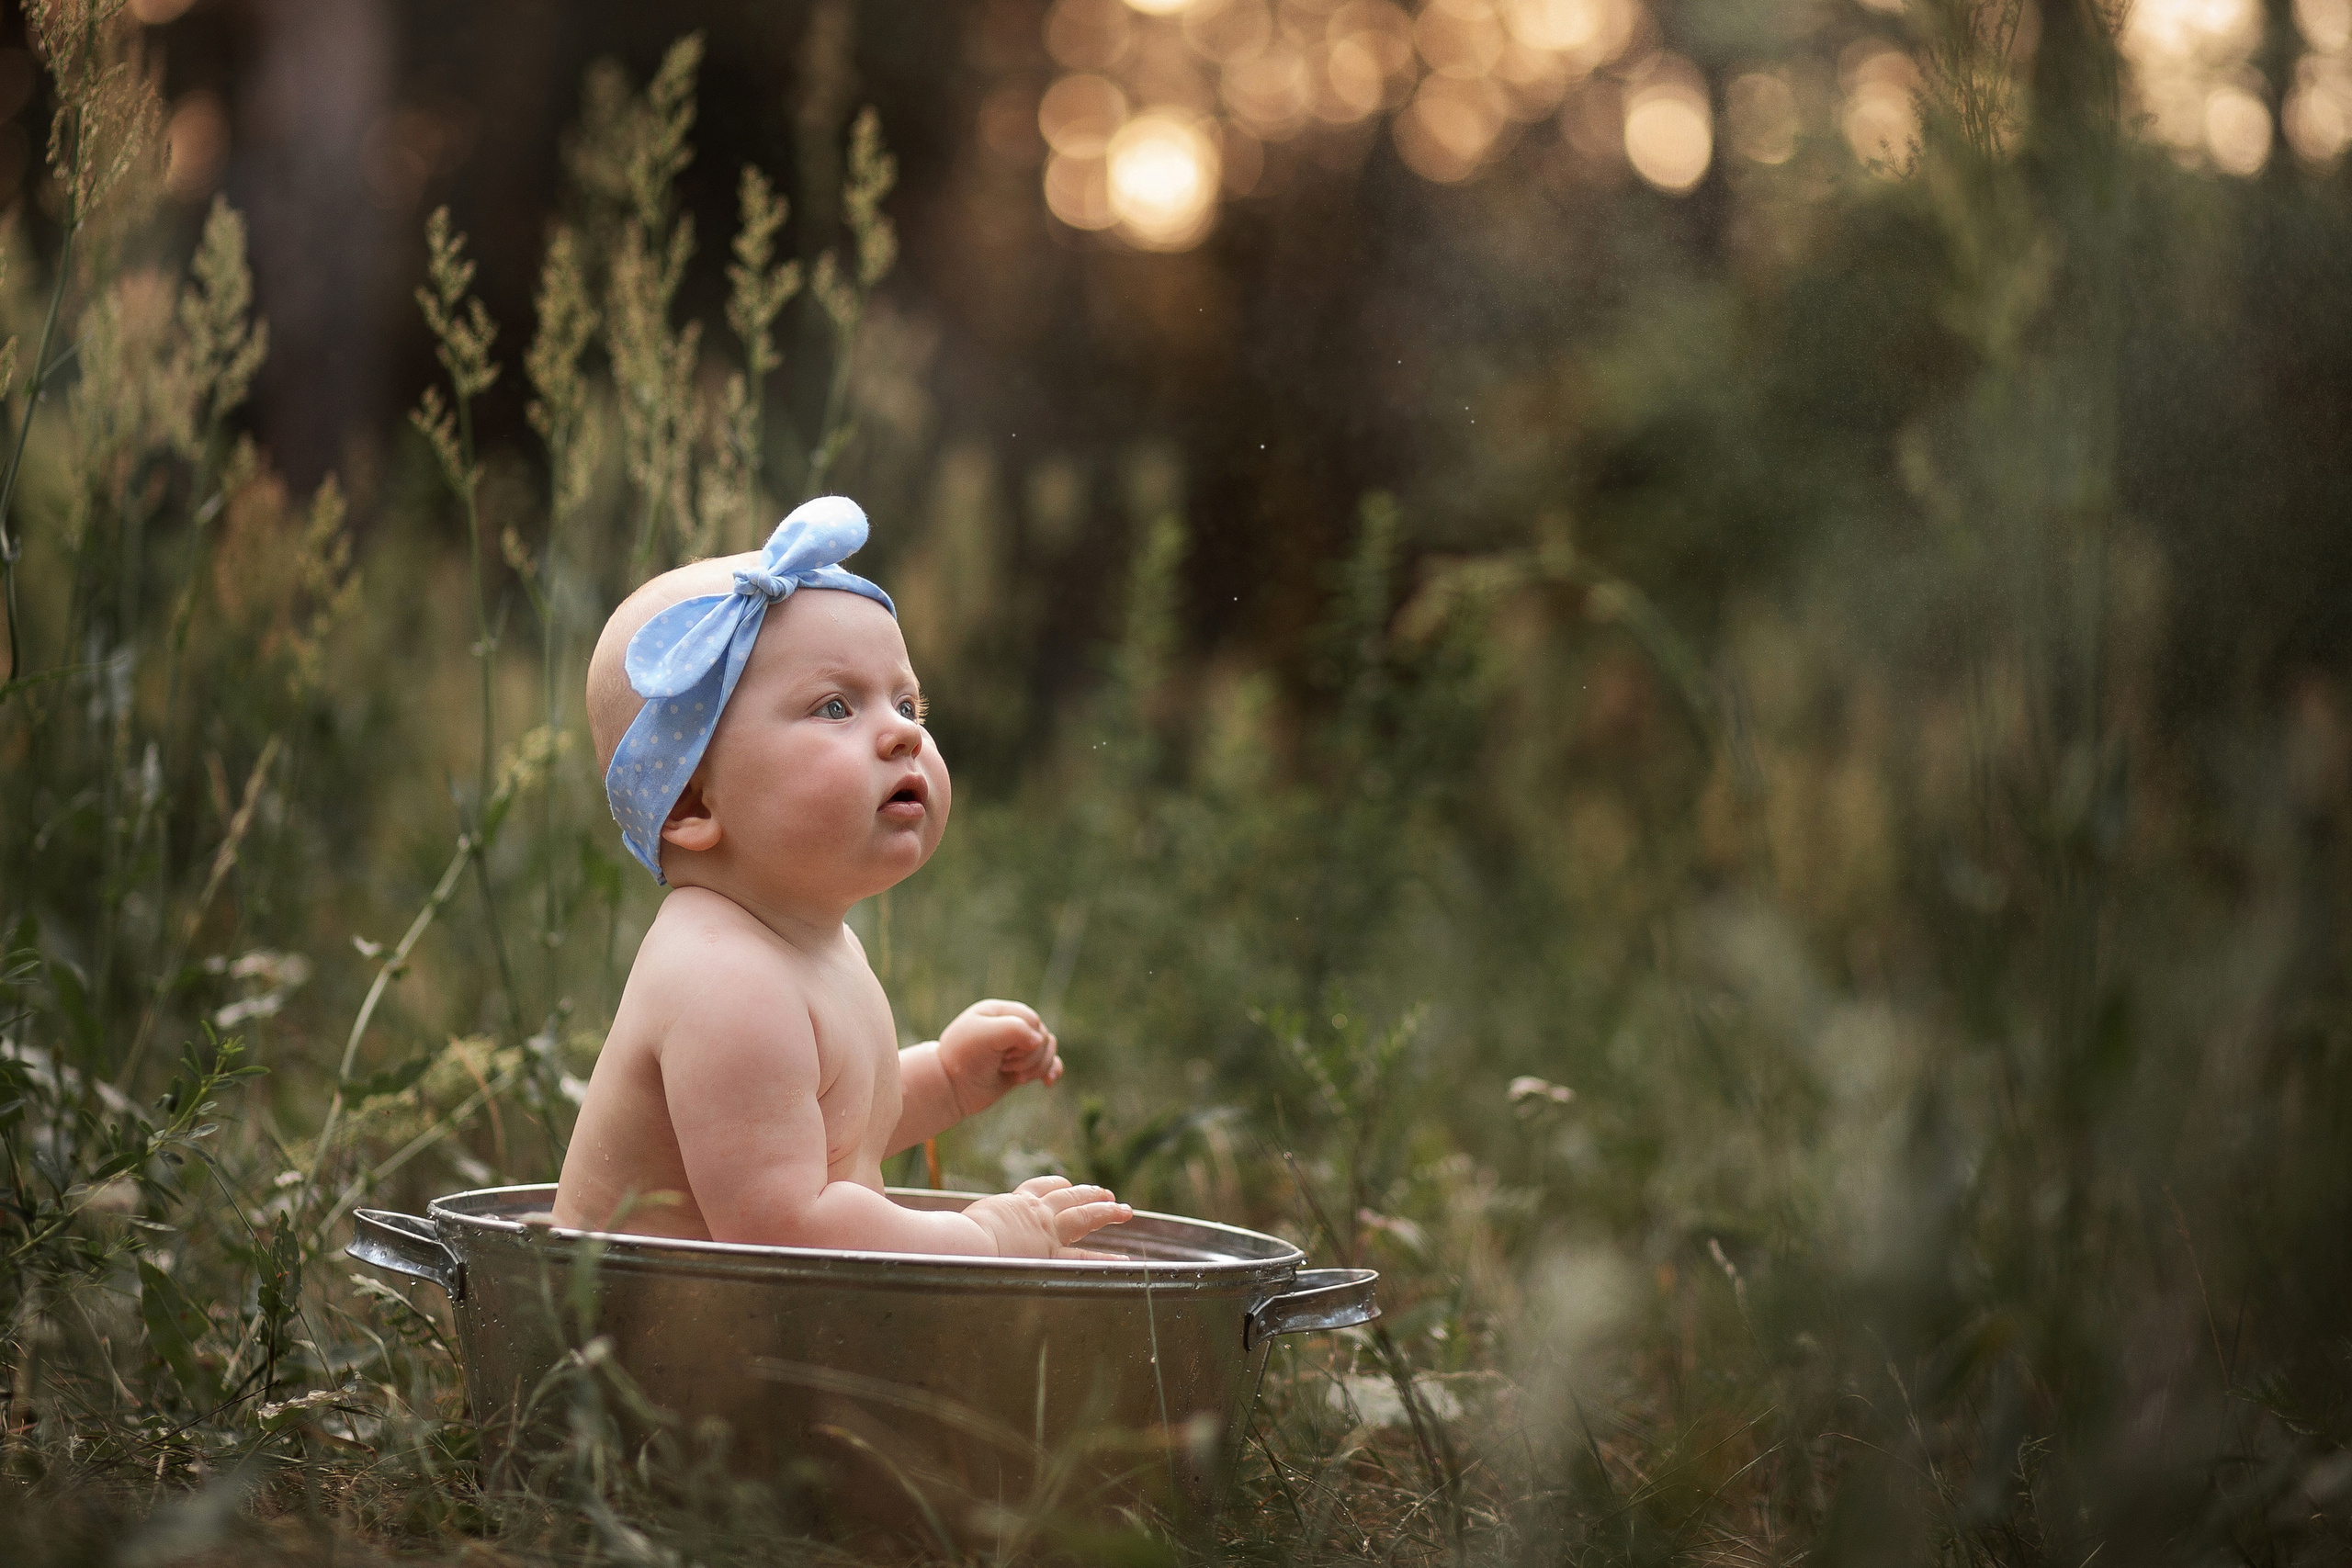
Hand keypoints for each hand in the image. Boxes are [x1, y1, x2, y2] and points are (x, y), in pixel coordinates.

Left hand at [937, 999, 1061, 1115]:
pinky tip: (1048, 1082)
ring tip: (1014, 1076)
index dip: (1026, 1039)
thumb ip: (1014, 1029)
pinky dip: (1051, 1072)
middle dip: (1029, 1057)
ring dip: (1036, 1068)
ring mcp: (1017, 1048)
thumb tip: (1041, 1040)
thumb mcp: (983, 1035)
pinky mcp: (1021, 1067)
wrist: (949, 1088)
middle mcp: (1011, 1027)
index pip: (1032, 1020)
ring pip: (1048, 1052)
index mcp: (1001, 1012)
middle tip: (1004, 1065)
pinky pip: (1049, 1065)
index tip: (1003, 1053)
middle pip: (1043, 1037)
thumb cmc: (962, 1058)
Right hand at [965, 1175, 1130, 1259]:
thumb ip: (971, 1224)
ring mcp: (1046, 1233)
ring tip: (1124, 1210)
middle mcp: (1035, 1213)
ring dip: (1105, 1212)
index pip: (1039, 1187)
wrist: (966, 1243)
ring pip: (1083, 1217)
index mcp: (1014, 1203)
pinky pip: (1084, 1258)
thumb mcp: (965, 1221)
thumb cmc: (956, 1234)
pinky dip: (1105, 1259)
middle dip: (1089, 1194)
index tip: (1066, 1183)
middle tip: (1107, 1193)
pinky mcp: (1051, 1255)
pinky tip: (1123, 1261)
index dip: (1055, 1185)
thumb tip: (948, 1232)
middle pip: (1069, 1197)